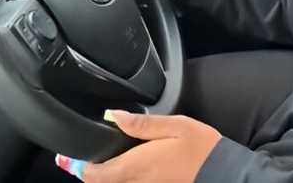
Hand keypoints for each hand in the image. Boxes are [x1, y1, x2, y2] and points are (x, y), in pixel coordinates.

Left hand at [56, 110, 221, 182]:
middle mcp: (134, 182)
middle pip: (98, 182)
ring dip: (101, 175)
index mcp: (134, 166)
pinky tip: (122, 167)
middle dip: (85, 170)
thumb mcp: (175, 126)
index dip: (76, 164)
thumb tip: (113, 116)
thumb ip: (142, 123)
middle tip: (78, 156)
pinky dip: (118, 178)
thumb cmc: (202, 148)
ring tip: (96, 161)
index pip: (91, 173)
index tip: (68, 154)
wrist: (224, 172)